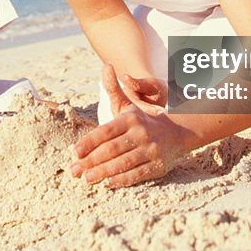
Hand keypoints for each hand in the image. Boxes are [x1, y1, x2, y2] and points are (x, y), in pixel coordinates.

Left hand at [73, 69, 191, 187]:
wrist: (176, 132)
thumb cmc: (142, 120)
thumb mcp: (129, 104)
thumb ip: (114, 89)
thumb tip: (106, 66)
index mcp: (131, 118)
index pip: (105, 131)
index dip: (89, 142)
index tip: (74, 152)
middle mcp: (141, 133)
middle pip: (112, 149)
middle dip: (91, 161)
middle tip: (73, 170)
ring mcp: (151, 150)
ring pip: (123, 163)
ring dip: (103, 172)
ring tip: (86, 179)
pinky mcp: (158, 165)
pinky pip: (137, 174)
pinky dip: (122, 180)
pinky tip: (108, 183)